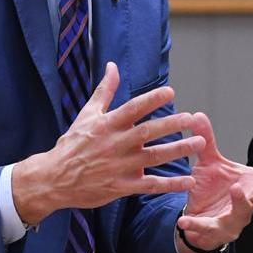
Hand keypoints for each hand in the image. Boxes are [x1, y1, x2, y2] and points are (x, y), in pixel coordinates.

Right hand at [11, 62, 204, 224]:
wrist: (53, 178)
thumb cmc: (72, 144)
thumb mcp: (87, 114)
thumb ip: (104, 91)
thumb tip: (113, 66)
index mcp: (107, 124)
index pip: (133, 108)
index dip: (152, 99)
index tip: (171, 93)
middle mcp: (116, 144)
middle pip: (148, 132)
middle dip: (172, 124)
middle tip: (193, 119)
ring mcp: (120, 166)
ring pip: (154, 157)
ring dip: (178, 150)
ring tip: (199, 143)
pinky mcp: (122, 186)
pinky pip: (150, 185)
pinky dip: (171, 185)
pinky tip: (189, 182)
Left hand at [177, 113, 252, 252]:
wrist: (198, 220)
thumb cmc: (213, 191)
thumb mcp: (209, 163)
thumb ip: (207, 141)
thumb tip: (198, 114)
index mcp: (250, 184)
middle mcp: (247, 201)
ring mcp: (234, 218)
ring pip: (242, 211)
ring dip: (241, 201)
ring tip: (236, 190)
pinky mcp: (216, 230)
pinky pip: (207, 227)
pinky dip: (196, 224)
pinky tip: (184, 220)